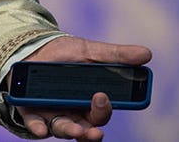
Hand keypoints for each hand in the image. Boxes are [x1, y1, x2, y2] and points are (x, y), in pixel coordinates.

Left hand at [13, 36, 151, 139]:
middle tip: (95, 128)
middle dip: (91, 131)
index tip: (106, 99)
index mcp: (89, 101)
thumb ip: (116, 55)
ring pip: (63, 129)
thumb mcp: (90, 51)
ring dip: (70, 131)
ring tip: (76, 130)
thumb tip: (147, 54)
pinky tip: (41, 130)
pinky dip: (39, 128)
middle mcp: (72, 113)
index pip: (102, 113)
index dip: (105, 111)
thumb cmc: (65, 53)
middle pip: (85, 128)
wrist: (31, 47)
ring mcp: (51, 114)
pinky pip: (36, 125)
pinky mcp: (31, 113)